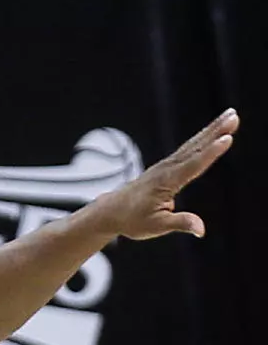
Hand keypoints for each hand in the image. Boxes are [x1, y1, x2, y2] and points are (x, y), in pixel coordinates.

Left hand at [98, 108, 238, 239]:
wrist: (111, 211)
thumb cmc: (132, 220)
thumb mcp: (155, 226)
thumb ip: (180, 224)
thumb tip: (201, 230)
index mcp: (166, 182)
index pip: (192, 165)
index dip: (210, 153)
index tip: (226, 139)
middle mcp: (167, 169)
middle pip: (195, 148)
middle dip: (215, 131)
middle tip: (234, 116)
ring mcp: (166, 165)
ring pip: (193, 145)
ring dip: (212, 129)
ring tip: (231, 114)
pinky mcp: (166, 166)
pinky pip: (188, 149)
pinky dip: (202, 138)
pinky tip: (214, 130)